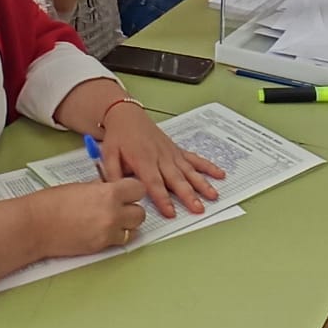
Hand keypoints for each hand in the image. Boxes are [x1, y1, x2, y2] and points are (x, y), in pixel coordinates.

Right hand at [29, 178, 149, 257]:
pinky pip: (119, 241)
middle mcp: (113, 214)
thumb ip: (99, 188)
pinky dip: (114, 237)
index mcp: (108, 193)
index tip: (126, 191)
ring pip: (134, 230)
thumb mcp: (80, 187)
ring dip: (126, 225)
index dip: (132, 190)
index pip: (138, 190)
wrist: (34, 226)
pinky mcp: (100, 247)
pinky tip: (101, 231)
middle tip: (120, 207)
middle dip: (132, 209)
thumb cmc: (51, 202)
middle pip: (140, 213)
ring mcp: (108, 232)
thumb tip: (109, 188)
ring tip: (111, 221)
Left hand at [98, 107, 223, 218]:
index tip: (171, 212)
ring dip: (202, 183)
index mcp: (143, 160)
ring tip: (212, 195)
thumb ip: (112, 174)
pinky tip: (219, 175)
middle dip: (188, 195)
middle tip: (198, 208)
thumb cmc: (118, 136)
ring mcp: (171, 154)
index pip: (154, 183)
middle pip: (176, 179)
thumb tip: (116, 192)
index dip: (163, 198)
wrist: (127, 115)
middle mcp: (160, 157)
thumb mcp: (108, 154)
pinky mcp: (177, 150)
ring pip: (189, 171)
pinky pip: (194, 159)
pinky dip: (208, 166)